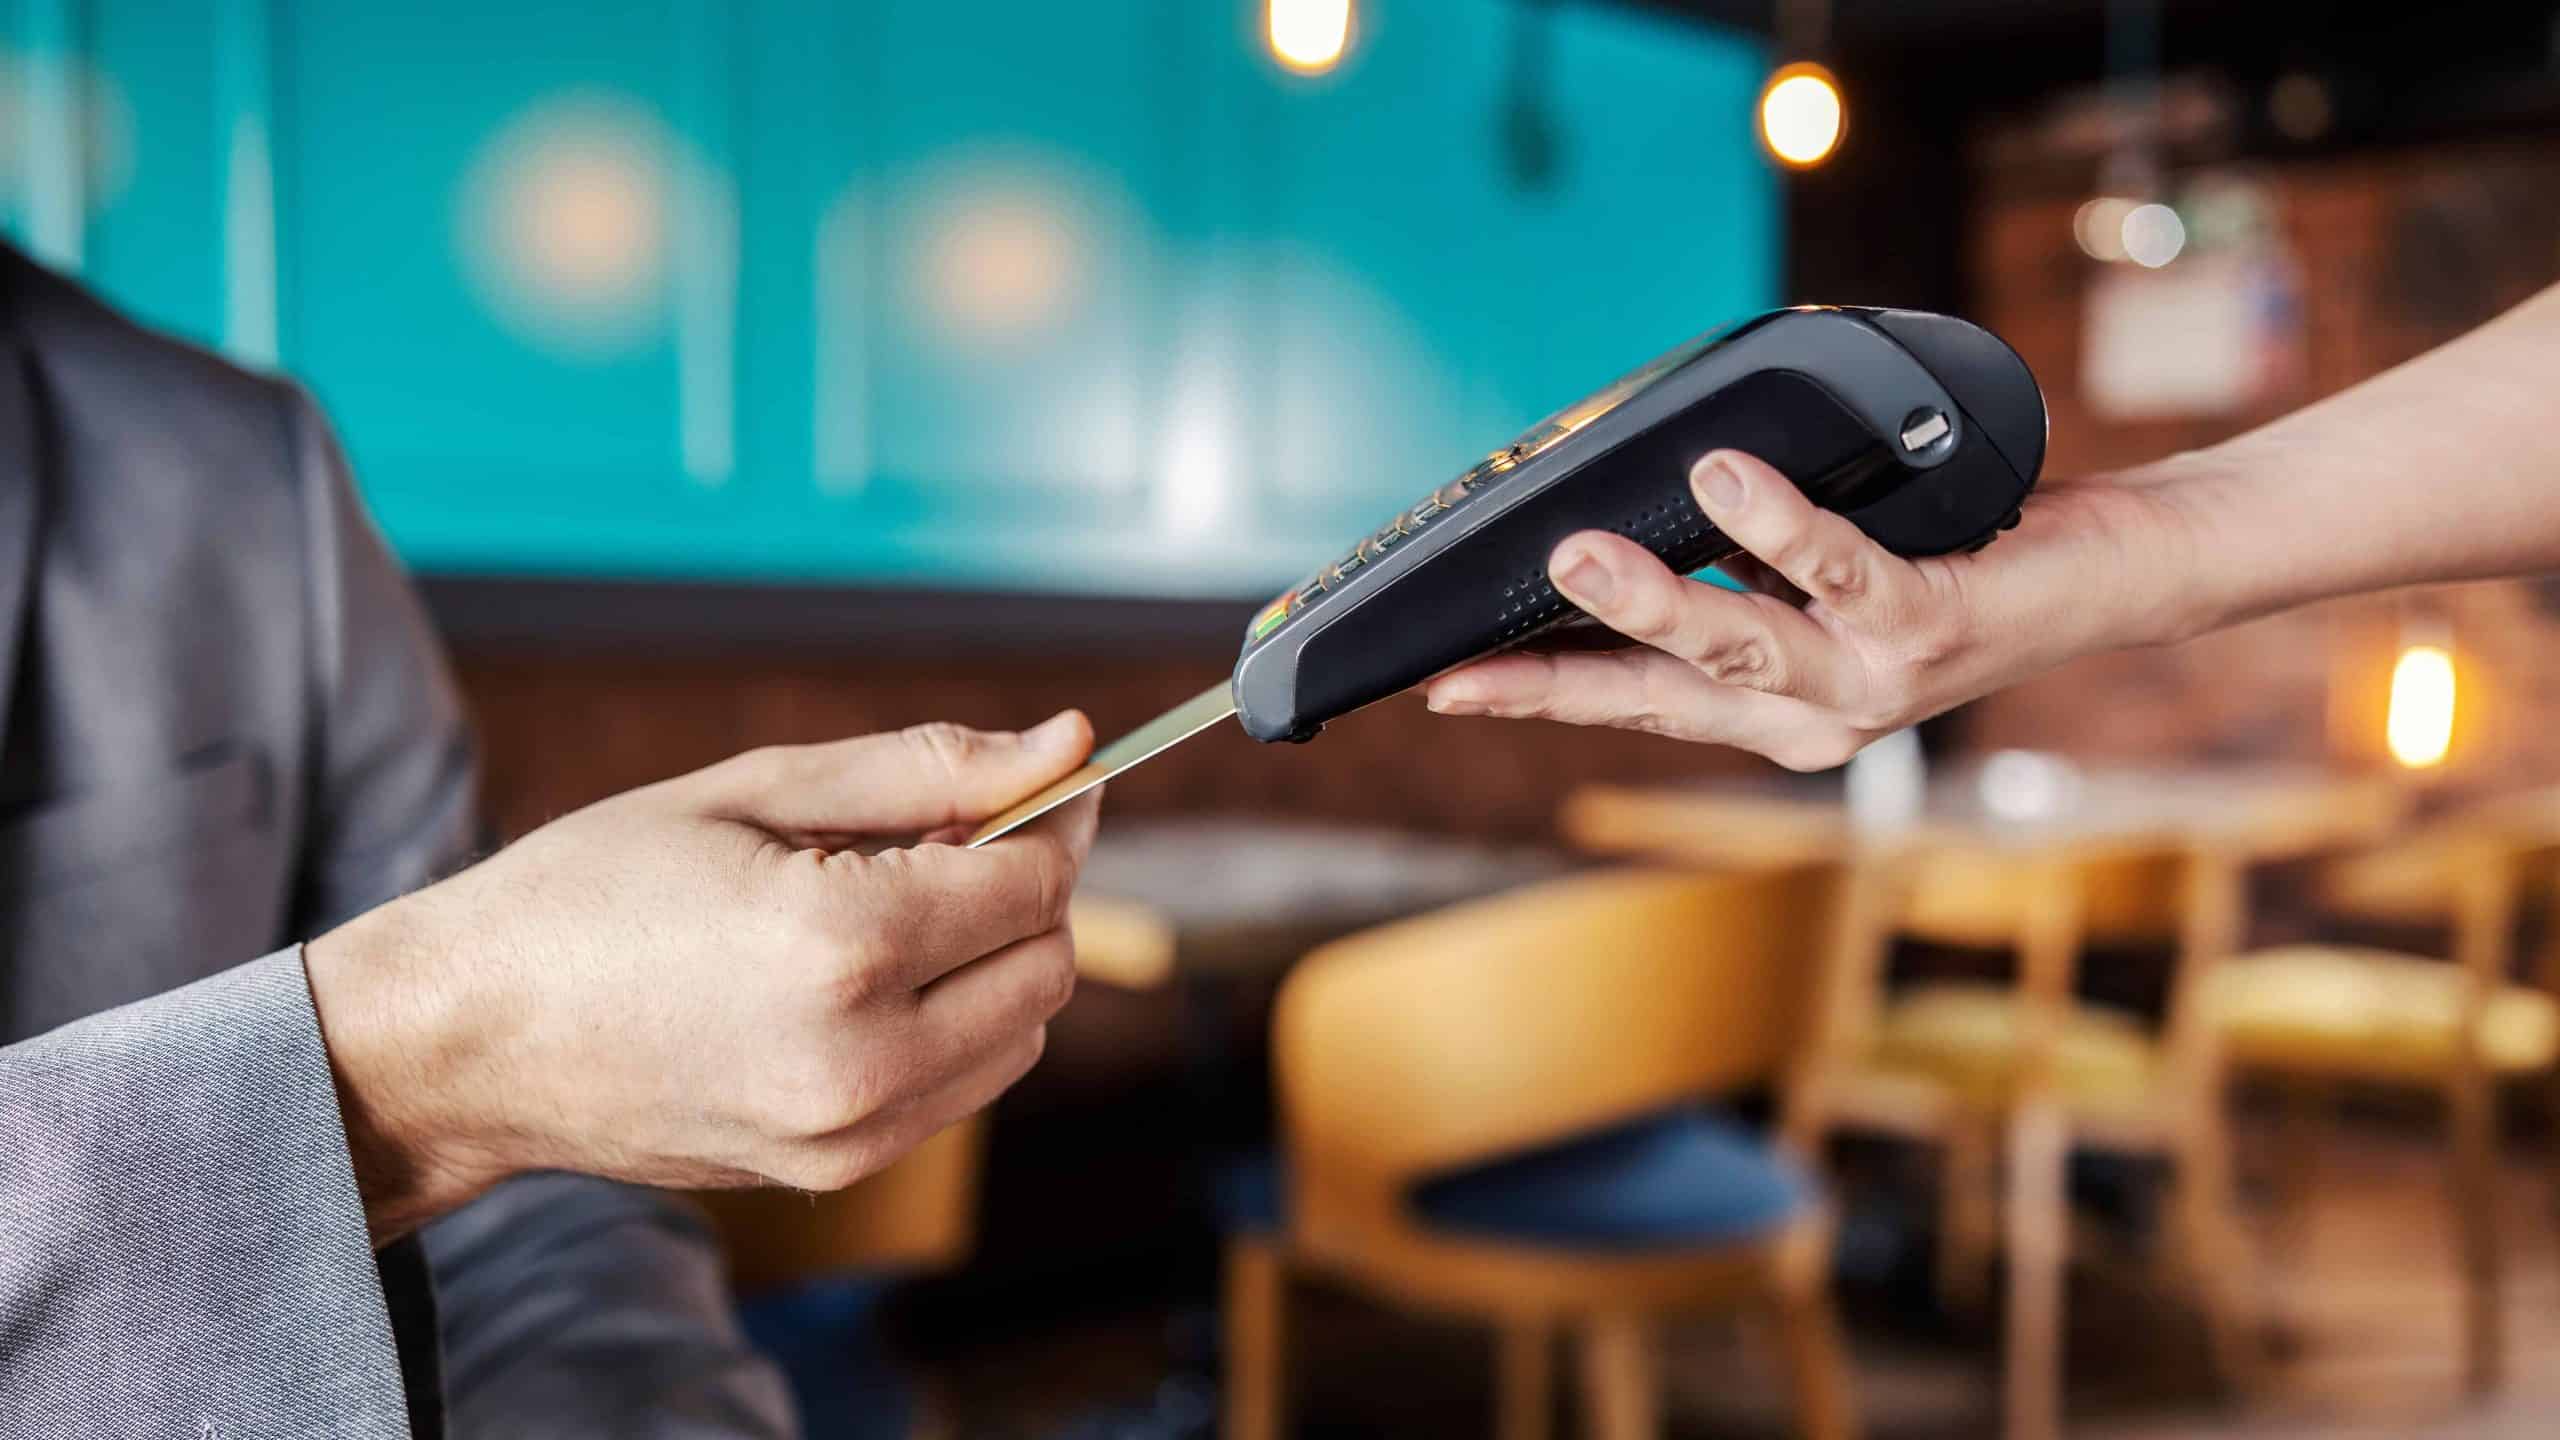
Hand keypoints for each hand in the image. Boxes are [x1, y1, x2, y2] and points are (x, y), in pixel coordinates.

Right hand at [304, 714, 1100, 1241]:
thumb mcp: (754, 790)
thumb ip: (926, 768)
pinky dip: (955, 1024)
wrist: (467, 1039)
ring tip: (894, 905)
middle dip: (1028, 889)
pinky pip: (961, 1088)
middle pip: (1047, 964)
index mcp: (841, 943)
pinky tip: (868, 975)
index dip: (1053, 817)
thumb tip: (1068, 744)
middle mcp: (864, 1057)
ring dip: (997, 962)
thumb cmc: (590, 890)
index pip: (1033, 879)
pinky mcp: (834, 1171)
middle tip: (954, 835)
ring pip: (1022, 1034)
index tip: (1038, 779)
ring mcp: (852, 1134)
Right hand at [1423, 448, 2202, 768]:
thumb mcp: (1834, 579)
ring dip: (1649, 601)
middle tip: (1466, 662)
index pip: (1634, 703)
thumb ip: (1747, 571)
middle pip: (1661, 696)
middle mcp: (1820, 717)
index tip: (1446, 685)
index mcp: (1781, 715)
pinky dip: (1777, 526)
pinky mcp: (1929, 625)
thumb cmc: (1961, 560)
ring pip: (1737, 648)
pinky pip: (1837, 568)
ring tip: (1578, 555)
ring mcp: (1873, 683)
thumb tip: (1637, 510)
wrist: (2119, 578)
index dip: (1537, 696)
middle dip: (1556, 681)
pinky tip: (1729, 480)